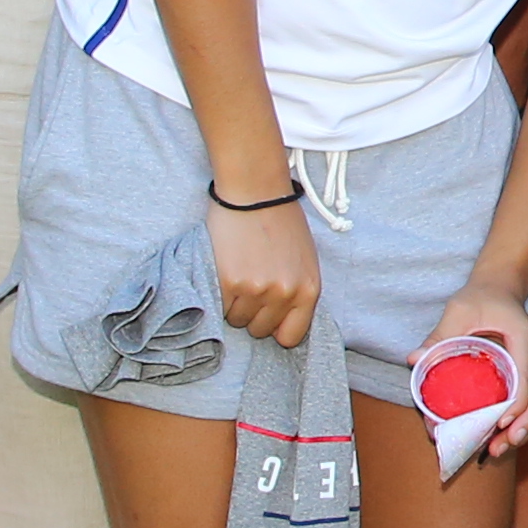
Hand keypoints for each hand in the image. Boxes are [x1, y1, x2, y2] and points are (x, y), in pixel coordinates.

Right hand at [205, 185, 323, 350]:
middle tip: (249, 286)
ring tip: (237, 275)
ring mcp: (257, 290)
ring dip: (234, 305)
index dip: (276, 327)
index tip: (267, 315)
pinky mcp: (230, 282)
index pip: (290, 337)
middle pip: (261, 330)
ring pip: (237, 321)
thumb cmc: (281, 221)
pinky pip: (220, 308)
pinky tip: (225, 273)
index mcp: (309, 290)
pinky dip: (219, 296)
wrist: (255, 190)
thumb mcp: (305, 259)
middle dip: (253, 314)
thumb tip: (281, 321)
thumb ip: (297, 291)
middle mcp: (285, 293)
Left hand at [421, 277, 527, 447]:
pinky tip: (497, 439)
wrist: (498, 290)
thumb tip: (415, 359)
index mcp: (524, 338)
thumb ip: (440, 334)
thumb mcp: (459, 310)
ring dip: (523, 429)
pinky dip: (517, 423)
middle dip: (526, 424)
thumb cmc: (480, 298)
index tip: (500, 422)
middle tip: (502, 444)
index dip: (517, 403)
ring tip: (497, 450)